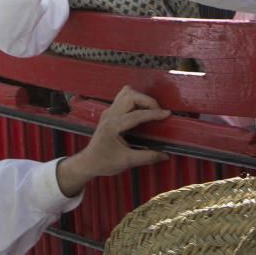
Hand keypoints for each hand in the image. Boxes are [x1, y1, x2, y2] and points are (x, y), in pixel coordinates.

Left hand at [55, 86, 169, 196]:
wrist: (87, 163)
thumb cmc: (104, 163)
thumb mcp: (127, 162)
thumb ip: (147, 157)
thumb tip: (166, 155)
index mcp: (113, 126)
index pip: (137, 114)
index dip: (154, 113)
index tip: (167, 114)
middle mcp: (110, 115)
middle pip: (130, 96)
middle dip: (147, 101)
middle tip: (158, 113)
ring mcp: (109, 111)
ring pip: (126, 93)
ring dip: (141, 98)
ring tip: (151, 110)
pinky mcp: (110, 112)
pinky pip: (123, 97)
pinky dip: (135, 100)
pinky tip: (141, 111)